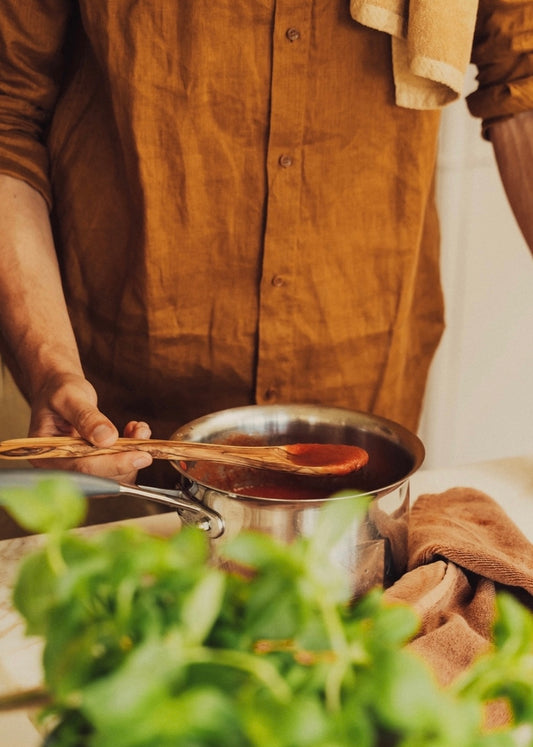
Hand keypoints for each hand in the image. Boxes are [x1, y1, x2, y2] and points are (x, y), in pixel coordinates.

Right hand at [28, 372, 152, 482]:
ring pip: (112, 476)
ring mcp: (77, 468)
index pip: (83, 468)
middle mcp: (61, 468)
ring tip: (140, 429)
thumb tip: (107, 439)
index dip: (114, 464)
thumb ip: (86, 417)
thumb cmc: (60, 391)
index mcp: (47, 456)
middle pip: (100, 477)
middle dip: (126, 459)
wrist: (61, 390)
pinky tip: (134, 432)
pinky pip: (116, 468)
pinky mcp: (92, 465)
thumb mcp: (70, 397)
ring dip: (131, 455)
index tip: (141, 457)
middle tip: (143, 436)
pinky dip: (130, 452)